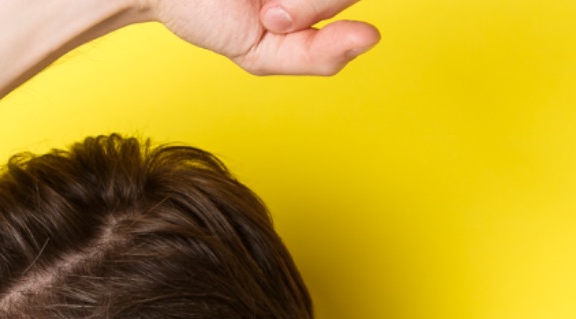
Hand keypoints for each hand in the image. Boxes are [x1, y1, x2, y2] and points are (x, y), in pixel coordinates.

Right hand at [141, 0, 380, 76]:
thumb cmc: (204, 12)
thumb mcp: (261, 53)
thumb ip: (317, 56)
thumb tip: (371, 37)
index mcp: (313, 0)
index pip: (347, 2)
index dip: (324, 12)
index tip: (280, 21)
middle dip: (310, 6)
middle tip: (269, 11)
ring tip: (261, 1)